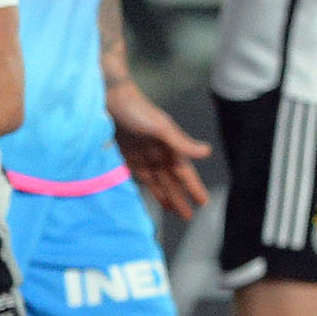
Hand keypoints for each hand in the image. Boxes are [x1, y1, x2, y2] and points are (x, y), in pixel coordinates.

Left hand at [109, 80, 210, 218]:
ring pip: (157, 181)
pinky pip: (139, 176)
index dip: (193, 188)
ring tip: (172, 211)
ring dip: (165, 195)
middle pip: (172, 181)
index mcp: (170, 148)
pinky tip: (150, 195)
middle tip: (188, 216)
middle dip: (181, 197)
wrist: (109, 99)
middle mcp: (159, 154)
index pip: (185, 173)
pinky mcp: (126, 157)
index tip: (203, 202)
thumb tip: (207, 152)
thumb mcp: (161, 127)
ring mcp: (143, 156)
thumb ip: (182, 143)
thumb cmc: (137, 110)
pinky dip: (146, 187)